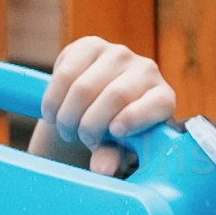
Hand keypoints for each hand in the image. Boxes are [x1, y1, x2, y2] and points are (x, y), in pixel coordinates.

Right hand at [37, 34, 175, 163]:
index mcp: (162, 98)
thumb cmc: (114, 131)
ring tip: (64, 127)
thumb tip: (102, 169)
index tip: (114, 132)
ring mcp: (119, 53)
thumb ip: (112, 157)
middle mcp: (146, 70)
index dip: (135, 117)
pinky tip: (53, 111)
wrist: (96, 101)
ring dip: (66, 114)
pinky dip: (53, 98)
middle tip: (75, 138)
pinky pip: (66, 72)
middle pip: (115, 96)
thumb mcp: (118, 148)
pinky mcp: (91, 45)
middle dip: (88, 124)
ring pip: (84, 86)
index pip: (156, 103)